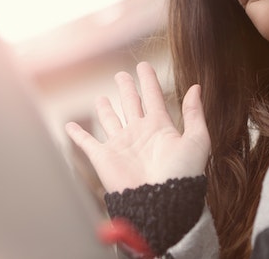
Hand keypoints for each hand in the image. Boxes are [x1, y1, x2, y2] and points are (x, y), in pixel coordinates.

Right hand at [66, 61, 210, 192]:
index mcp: (160, 127)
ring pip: (110, 120)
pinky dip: (77, 134)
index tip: (144, 66)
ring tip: (101, 97)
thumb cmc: (182, 175)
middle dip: (126, 88)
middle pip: (131, 103)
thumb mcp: (197, 139)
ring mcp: (121, 145)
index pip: (153, 97)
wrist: (162, 203)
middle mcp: (139, 133)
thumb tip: (196, 87)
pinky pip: (87, 142)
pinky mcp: (104, 158)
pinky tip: (71, 126)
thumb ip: (194, 113)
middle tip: (122, 74)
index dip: (149, 81)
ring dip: (105, 109)